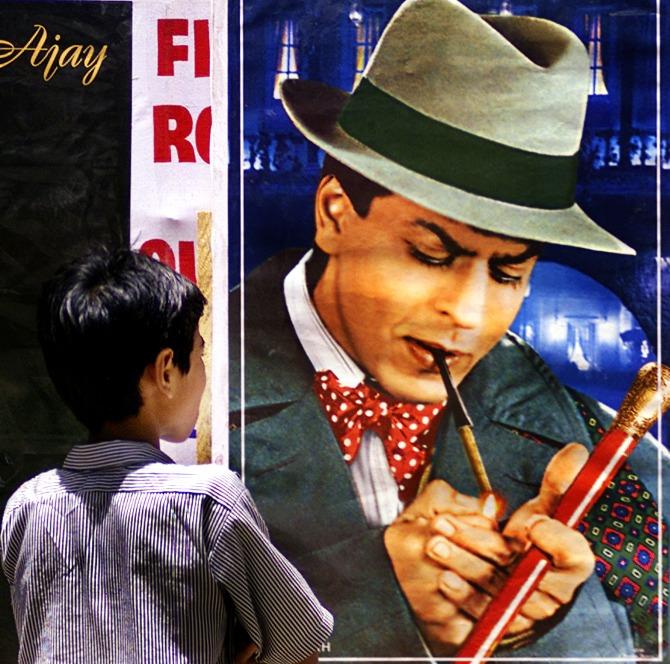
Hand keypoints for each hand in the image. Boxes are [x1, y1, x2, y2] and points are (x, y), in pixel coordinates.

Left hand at [385, 444, 594, 653]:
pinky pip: (483, 613)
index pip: (577, 556)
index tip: (532, 520)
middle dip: (482, 544)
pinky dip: (462, 593)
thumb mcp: (543, 511)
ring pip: (497, 587)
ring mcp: (525, 611)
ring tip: (434, 542)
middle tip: (445, 523)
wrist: (503, 579)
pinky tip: (444, 576)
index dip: (558, 540)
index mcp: (567, 562)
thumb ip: (558, 484)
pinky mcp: (501, 624)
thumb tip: (577, 451)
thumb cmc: (527, 543)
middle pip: (523, 571)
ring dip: (462, 563)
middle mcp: (550, 590)